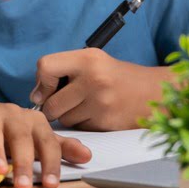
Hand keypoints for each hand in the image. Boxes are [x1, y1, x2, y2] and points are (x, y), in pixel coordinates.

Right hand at [0, 98, 90, 187]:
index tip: (51, 185)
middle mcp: (12, 115)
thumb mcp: (34, 136)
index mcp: (33, 122)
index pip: (47, 142)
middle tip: (24, 186)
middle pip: (21, 138)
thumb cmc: (8, 128)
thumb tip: (87, 156)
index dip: (50, 163)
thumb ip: (58, 147)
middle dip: (24, 162)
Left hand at [31, 48, 169, 129]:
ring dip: (70, 117)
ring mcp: (101, 103)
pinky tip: (97, 114)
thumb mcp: (92, 60)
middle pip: (51, 104)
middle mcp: (93, 79)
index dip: (41, 81)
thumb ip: (62, 70)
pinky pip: (80, 129)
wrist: (153, 92)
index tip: (47, 88)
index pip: (45, 67)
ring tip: (87, 105)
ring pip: (64, 120)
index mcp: (87, 58)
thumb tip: (35, 96)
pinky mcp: (107, 123)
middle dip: (54, 107)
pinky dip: (84, 124)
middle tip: (67, 102)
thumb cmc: (117, 76)